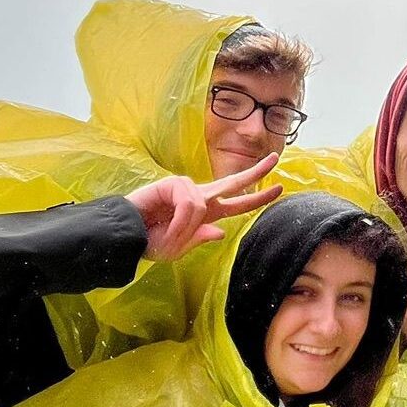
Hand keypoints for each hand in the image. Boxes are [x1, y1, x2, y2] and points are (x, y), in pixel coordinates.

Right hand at [126, 153, 283, 260]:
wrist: (127, 238)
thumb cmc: (150, 242)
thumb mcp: (178, 248)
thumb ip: (200, 238)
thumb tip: (221, 232)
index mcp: (207, 213)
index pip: (237, 204)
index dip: (258, 198)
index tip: (279, 188)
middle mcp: (200, 197)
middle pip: (233, 182)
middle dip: (256, 171)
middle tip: (275, 158)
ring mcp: (187, 188)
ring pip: (203, 205)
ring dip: (187, 227)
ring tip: (170, 235)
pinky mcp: (173, 183)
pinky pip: (190, 204)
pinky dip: (181, 220)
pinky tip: (167, 223)